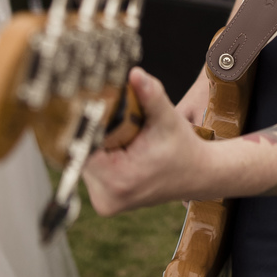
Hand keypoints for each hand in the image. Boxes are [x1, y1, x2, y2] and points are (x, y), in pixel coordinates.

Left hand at [85, 68, 219, 214]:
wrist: (198, 175)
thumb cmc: (183, 147)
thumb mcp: (168, 119)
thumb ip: (150, 95)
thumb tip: (134, 73)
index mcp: (118, 180)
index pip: (82, 146)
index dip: (85, 122)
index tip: (90, 101)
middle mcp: (105, 198)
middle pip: (79, 153)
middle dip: (90, 130)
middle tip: (102, 108)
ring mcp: (103, 202)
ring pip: (83, 160)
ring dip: (93, 141)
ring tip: (114, 127)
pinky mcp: (104, 201)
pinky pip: (91, 169)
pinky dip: (99, 153)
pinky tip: (113, 140)